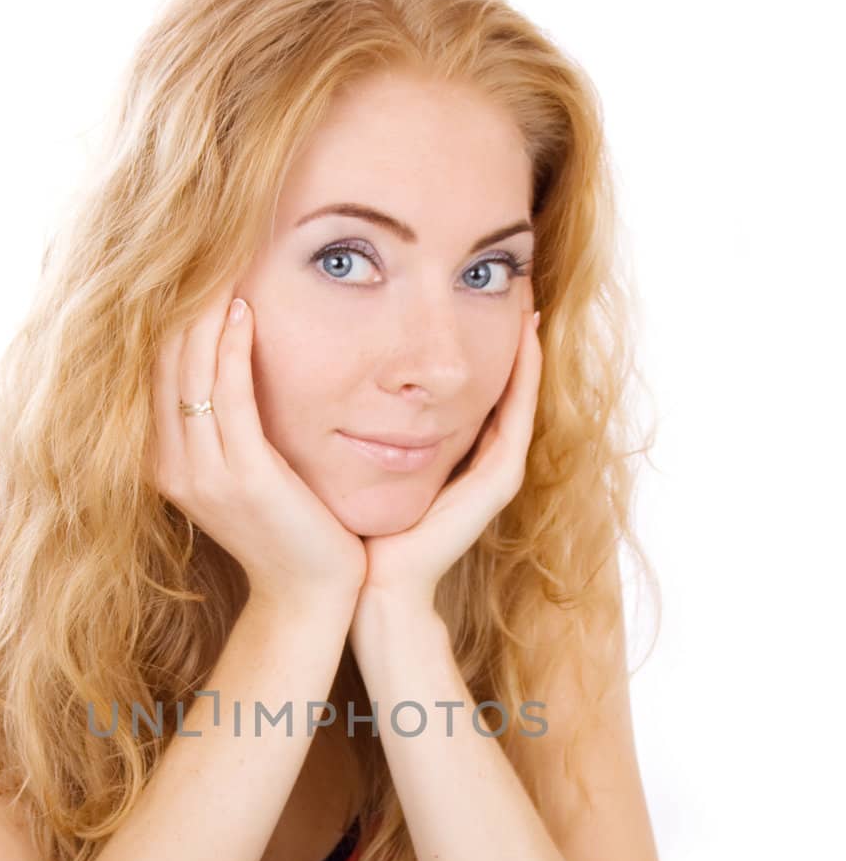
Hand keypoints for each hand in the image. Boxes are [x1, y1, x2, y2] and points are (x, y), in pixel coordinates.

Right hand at [152, 284, 367, 608]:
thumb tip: (223, 363)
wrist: (312, 593)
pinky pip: (227, 396)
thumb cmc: (289, 527)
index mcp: (162, 465)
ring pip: (189, 373)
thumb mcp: (243, 472)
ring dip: (203, 314)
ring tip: (219, 262)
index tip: (185, 265)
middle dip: (178, 305)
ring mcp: (201, 475)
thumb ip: (222, 426)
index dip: (164, 318)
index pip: (150, 374)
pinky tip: (243, 309)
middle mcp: (170, 468)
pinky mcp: (241, 477)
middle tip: (198, 245)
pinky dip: (232, 348)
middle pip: (159, 365)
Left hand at [356, 287, 542, 616]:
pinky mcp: (497, 482)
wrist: (373, 583)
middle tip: (518, 278)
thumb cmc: (359, 525)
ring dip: (527, 348)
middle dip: (511, 336)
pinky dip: (524, 378)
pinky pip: (517, 417)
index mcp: (454, 454)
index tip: (474, 292)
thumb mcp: (361, 458)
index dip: (479, 341)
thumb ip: (361, 422)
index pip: (475, 387)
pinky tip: (524, 339)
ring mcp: (495, 472)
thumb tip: (332, 373)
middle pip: (505, 385)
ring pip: (520, 395)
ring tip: (528, 297)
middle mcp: (482, 461)